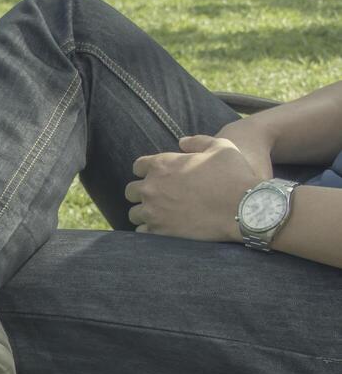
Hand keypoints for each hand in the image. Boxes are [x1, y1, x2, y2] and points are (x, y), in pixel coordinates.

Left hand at [124, 135, 266, 242]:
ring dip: (144, 212)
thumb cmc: (234, 174)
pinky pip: (142, 232)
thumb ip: (197, 141)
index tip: (157, 176)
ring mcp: (153, 211)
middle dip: (141, 192)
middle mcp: (151, 188)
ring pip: (134, 213)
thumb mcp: (220, 146)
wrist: (244, 207)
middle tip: (157, 197)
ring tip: (159, 214)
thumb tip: (181, 142)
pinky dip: (149, 230)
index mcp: (161, 165)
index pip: (138, 167)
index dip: (147, 171)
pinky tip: (161, 228)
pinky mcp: (159, 232)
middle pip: (130, 191)